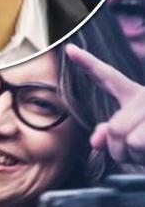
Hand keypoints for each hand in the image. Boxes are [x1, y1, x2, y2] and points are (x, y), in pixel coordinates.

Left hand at [66, 44, 144, 164]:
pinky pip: (137, 143)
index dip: (87, 62)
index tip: (69, 49)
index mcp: (135, 96)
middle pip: (113, 129)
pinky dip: (142, 157)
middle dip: (119, 150)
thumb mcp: (131, 139)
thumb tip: (95, 142)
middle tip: (136, 153)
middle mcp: (144, 96)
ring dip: (133, 156)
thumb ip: (110, 136)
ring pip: (126, 139)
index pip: (108, 77)